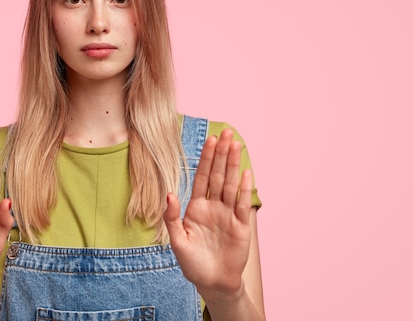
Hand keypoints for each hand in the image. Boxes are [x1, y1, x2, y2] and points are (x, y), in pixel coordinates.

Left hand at [163, 129, 252, 299]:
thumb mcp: (177, 240)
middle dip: (221, 154)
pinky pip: (242, 204)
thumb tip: (169, 194)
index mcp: (197, 207)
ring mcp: (228, 214)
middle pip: (217, 175)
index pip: (202, 177)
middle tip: (226, 132)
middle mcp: (214, 206)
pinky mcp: (241, 226)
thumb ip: (171, 217)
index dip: (206, 158)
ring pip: (230, 185)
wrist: (212, 282)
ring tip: (236, 144)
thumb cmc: (192, 263)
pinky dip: (243, 189)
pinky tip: (245, 172)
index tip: (210, 140)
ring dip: (233, 165)